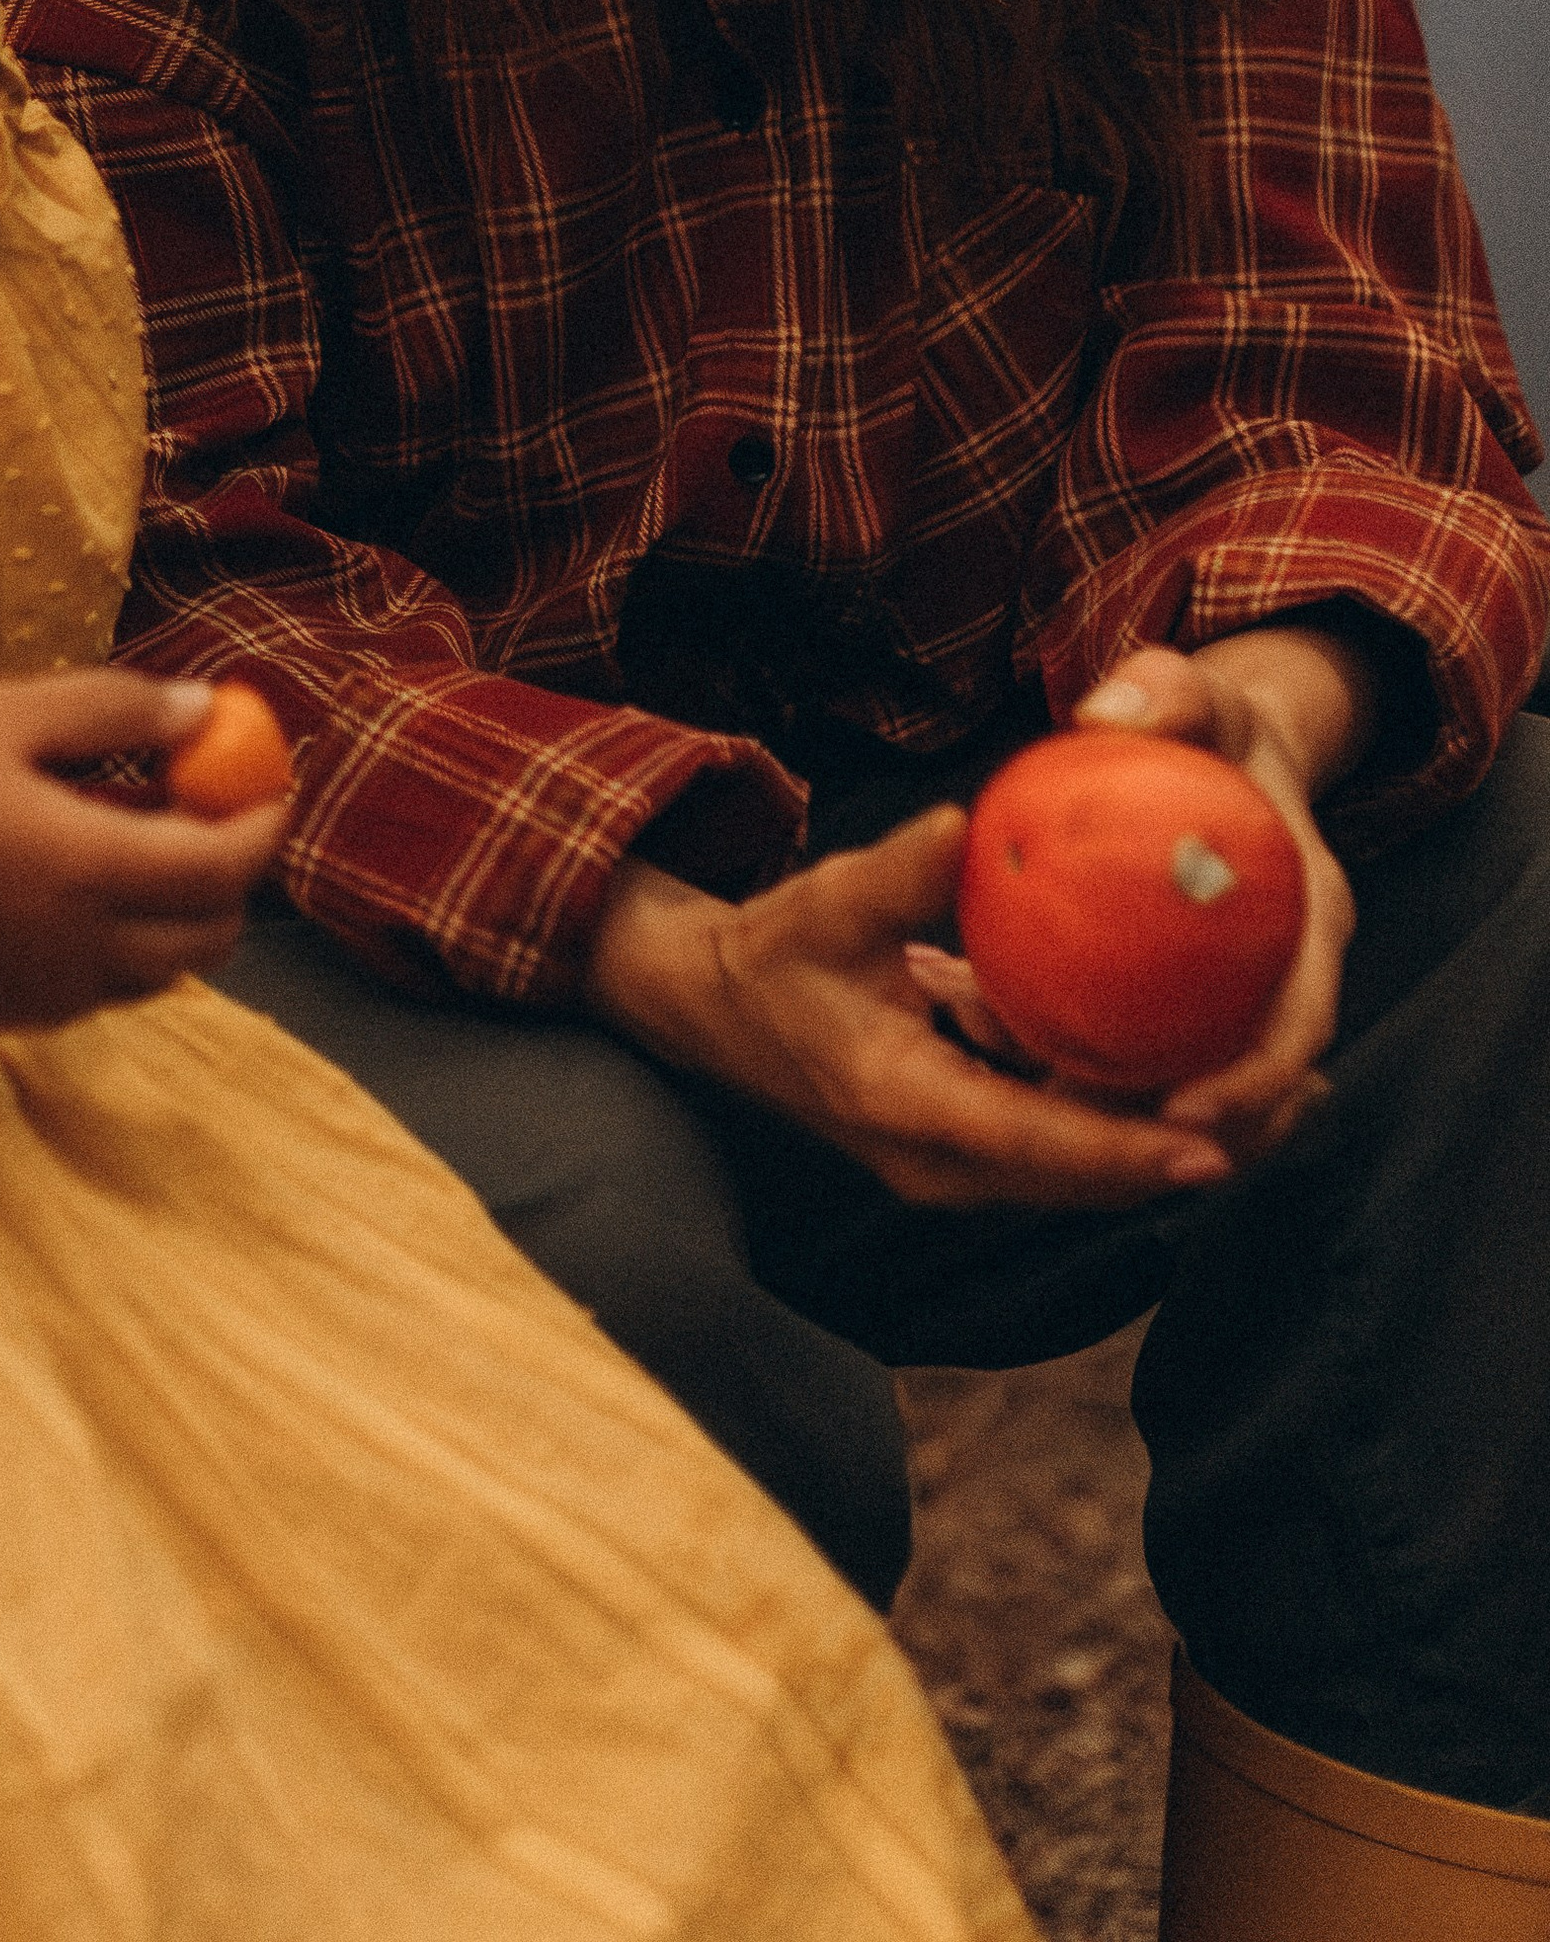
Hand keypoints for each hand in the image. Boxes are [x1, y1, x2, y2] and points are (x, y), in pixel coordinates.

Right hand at [0, 670, 291, 1032]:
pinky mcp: (16, 1014)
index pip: (225, 866)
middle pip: (210, 933)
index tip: (273, 785)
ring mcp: (52, 992)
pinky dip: (126, 945)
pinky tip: (80, 891)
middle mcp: (87, 948)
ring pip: (163, 969)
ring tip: (138, 846)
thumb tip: (204, 710)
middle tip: (207, 815)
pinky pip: (106, 988)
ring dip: (179, 915)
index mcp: (93, 871)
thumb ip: (116, 712)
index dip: (263, 825)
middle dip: (229, 876)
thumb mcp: (7, 715)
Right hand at [588, 812, 1237, 1213]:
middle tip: (1293, 1104)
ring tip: (1291, 1097)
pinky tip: (1207, 1067)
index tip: (1216, 1141)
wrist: (711, 1008)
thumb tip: (966, 824)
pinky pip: (1071, 1141)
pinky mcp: (970, 1144)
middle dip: (1194, 1155)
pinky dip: (1139, 1115)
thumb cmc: (769, 952)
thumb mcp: (825, 904)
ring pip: (1090, 1171)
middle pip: (1089, 1180)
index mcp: (904, 1105)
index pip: (1035, 1142)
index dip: (1127, 1149)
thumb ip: (897, 874)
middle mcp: (938, 1160)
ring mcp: (954, 1162)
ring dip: (1184, 1141)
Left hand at [1054, 631, 1373, 1162]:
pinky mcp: (1197, 997)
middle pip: (1257, 1082)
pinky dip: (1098, 1061)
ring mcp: (1247, 989)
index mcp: (1313, 912)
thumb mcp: (1196, 691)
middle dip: (1192, 1135)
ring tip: (1045, 1120)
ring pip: (1201, 1080)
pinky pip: (1153, 1046)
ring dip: (1134, 1115)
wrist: (1227, 738)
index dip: (1255, 1080)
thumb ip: (1164, 692)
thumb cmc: (1211, 717)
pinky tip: (1013, 1052)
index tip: (1186, 1114)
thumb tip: (1103, 714)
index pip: (1300, 1018)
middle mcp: (1290, 966)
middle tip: (1096, 1152)